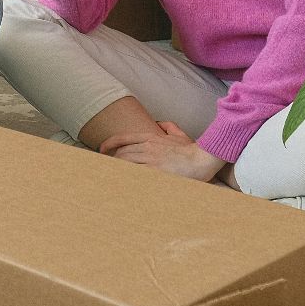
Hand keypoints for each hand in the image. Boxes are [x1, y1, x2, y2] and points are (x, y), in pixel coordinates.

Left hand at [100, 121, 225, 182]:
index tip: (102, 149)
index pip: (124, 138)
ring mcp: (150, 158)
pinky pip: (135, 173)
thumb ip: (168, 126)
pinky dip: (127, 176)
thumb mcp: (179, 133)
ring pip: (126, 162)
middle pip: (122, 153)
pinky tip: (123, 182)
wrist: (202, 158)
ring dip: (118, 170)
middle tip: (108, 169)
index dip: (109, 143)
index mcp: (152, 137)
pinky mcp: (154, 170)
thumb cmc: (192, 149)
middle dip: (113, 161)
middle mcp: (148, 146)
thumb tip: (159, 123)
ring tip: (112, 177)